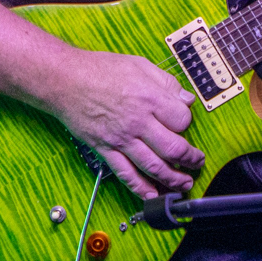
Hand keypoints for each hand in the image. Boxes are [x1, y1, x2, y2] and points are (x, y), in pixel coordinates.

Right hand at [47, 50, 204, 200]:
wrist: (64, 80)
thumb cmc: (99, 69)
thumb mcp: (139, 65)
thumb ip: (166, 83)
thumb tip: (187, 99)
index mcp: (149, 97)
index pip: (182, 119)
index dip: (188, 123)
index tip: (185, 124)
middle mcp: (138, 121)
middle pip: (174, 148)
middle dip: (190, 159)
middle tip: (196, 163)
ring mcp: (121, 138)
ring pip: (154, 166)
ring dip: (173, 178)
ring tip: (183, 183)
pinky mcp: (106, 149)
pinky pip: (126, 174)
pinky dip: (141, 188)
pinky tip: (152, 195)